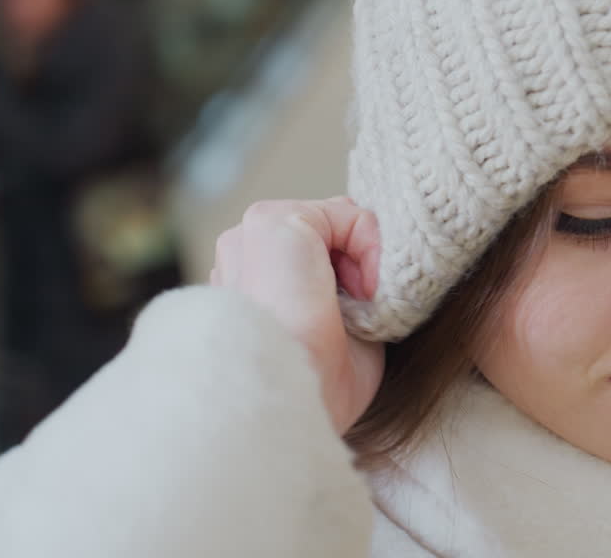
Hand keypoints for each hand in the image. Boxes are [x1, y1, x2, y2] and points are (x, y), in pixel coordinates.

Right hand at [211, 197, 383, 433]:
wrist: (290, 396)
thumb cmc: (317, 385)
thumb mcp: (336, 334)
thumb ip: (341, 297)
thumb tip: (371, 276)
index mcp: (248, 287)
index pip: (313, 257)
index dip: (350, 284)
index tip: (360, 323)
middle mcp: (239, 256)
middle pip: (324, 237)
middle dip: (354, 269)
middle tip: (361, 317)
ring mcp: (248, 234)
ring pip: (335, 225)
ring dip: (361, 261)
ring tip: (358, 310)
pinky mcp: (270, 221)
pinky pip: (346, 213)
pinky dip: (371, 246)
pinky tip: (364, 292)